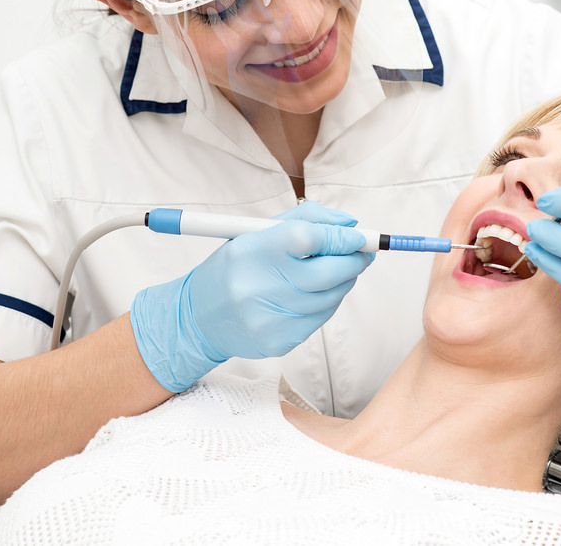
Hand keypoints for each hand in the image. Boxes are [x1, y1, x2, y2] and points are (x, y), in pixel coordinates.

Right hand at [131, 201, 374, 391]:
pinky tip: (314, 293)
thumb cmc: (234, 267)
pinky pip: (320, 318)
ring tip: (335, 270)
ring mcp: (269, 318)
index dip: (340, 237)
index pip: (309, 238)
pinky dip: (326, 302)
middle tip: (363, 253)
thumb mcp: (255, 233)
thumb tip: (349, 225)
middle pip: (328, 273)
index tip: (358, 236)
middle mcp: (258, 286)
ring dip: (342, 281)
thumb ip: (304, 219)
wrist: (198, 318)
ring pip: (330, 297)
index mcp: (251, 251)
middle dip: (354, 260)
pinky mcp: (278, 341)